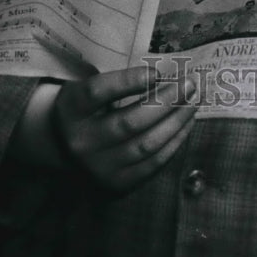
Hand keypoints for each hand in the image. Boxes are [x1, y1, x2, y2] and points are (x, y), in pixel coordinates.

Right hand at [51, 65, 196, 191]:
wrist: (63, 151)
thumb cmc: (86, 109)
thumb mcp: (87, 87)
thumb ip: (117, 82)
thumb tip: (165, 75)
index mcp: (72, 109)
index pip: (99, 92)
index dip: (130, 81)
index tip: (158, 72)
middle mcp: (82, 141)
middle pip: (130, 121)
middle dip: (167, 101)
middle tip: (190, 83)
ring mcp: (99, 167)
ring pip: (146, 145)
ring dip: (176, 121)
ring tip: (193, 102)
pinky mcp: (116, 185)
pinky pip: (152, 164)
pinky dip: (174, 143)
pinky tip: (185, 125)